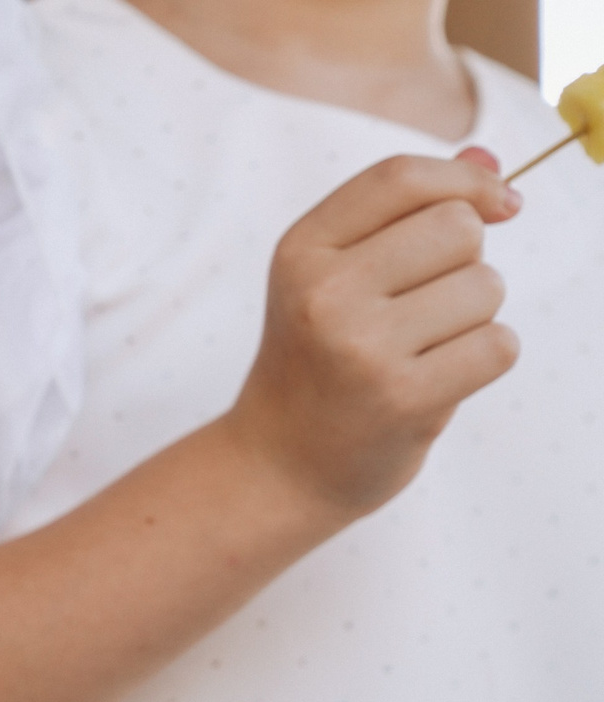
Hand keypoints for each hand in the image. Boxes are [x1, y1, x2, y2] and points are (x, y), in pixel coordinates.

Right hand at [226, 148, 520, 519]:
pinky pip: (498, 345)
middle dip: (466, 260)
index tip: (499, 205)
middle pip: (458, 228)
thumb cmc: (320, 360)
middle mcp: (323, 294)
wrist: (280, 464)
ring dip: (475, 316)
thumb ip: (406, 212)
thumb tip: (490, 158)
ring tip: (423, 349)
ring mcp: (361, 348)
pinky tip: (438, 379)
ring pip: (486, 287)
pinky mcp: (402, 398)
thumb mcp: (336, 276)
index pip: (401, 178)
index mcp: (300, 253)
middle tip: (425, 307)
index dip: (467, 180)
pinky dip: (484, 359)